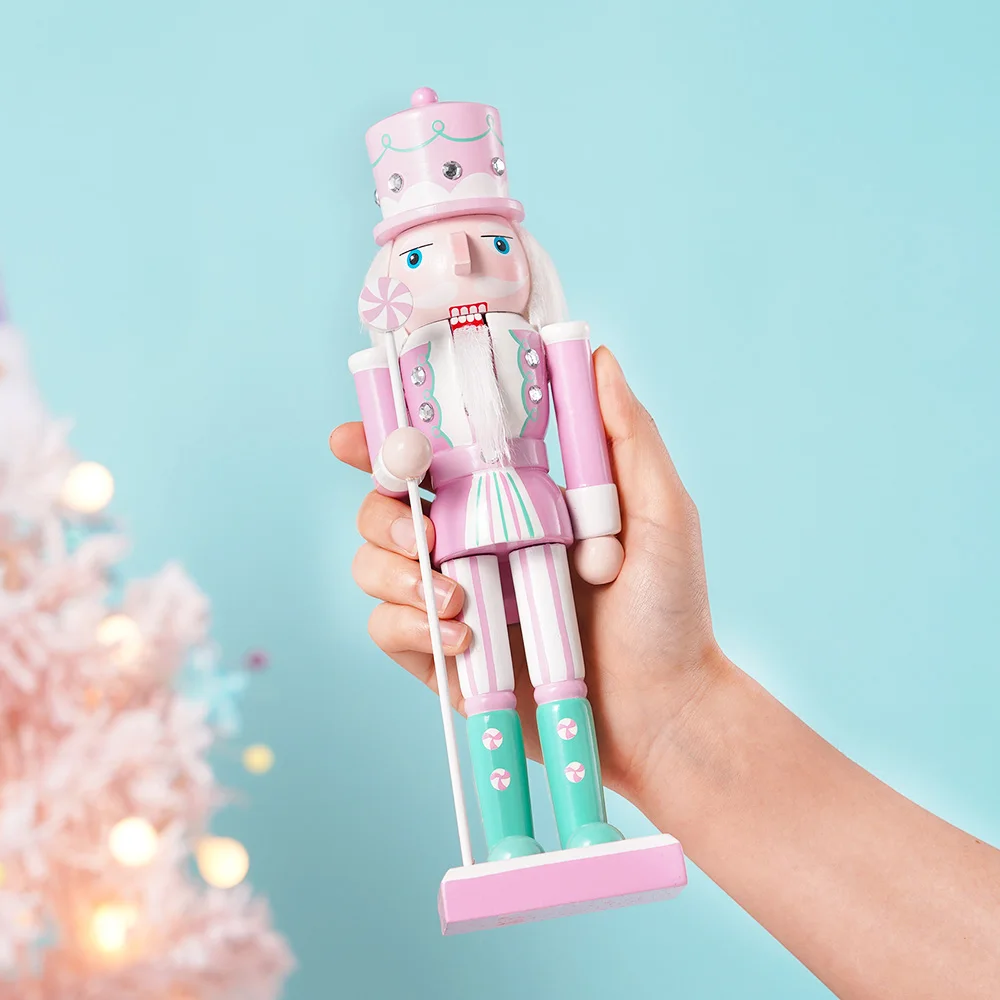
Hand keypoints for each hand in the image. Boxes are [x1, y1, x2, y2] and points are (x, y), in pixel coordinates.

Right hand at [329, 347, 723, 800]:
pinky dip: (413, 630)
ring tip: (455, 598)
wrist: (664, 711)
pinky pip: (390, 631)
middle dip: (382, 512)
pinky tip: (467, 640)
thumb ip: (626, 436)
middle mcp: (472, 544)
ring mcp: (455, 601)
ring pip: (372, 567)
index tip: (357, 438)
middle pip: (382, 507)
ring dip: (396, 575)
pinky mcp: (446, 659)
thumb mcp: (661, 513)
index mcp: (511, 501)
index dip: (383, 441)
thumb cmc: (668, 611)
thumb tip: (595, 356)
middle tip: (423, 532)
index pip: (432, 459)